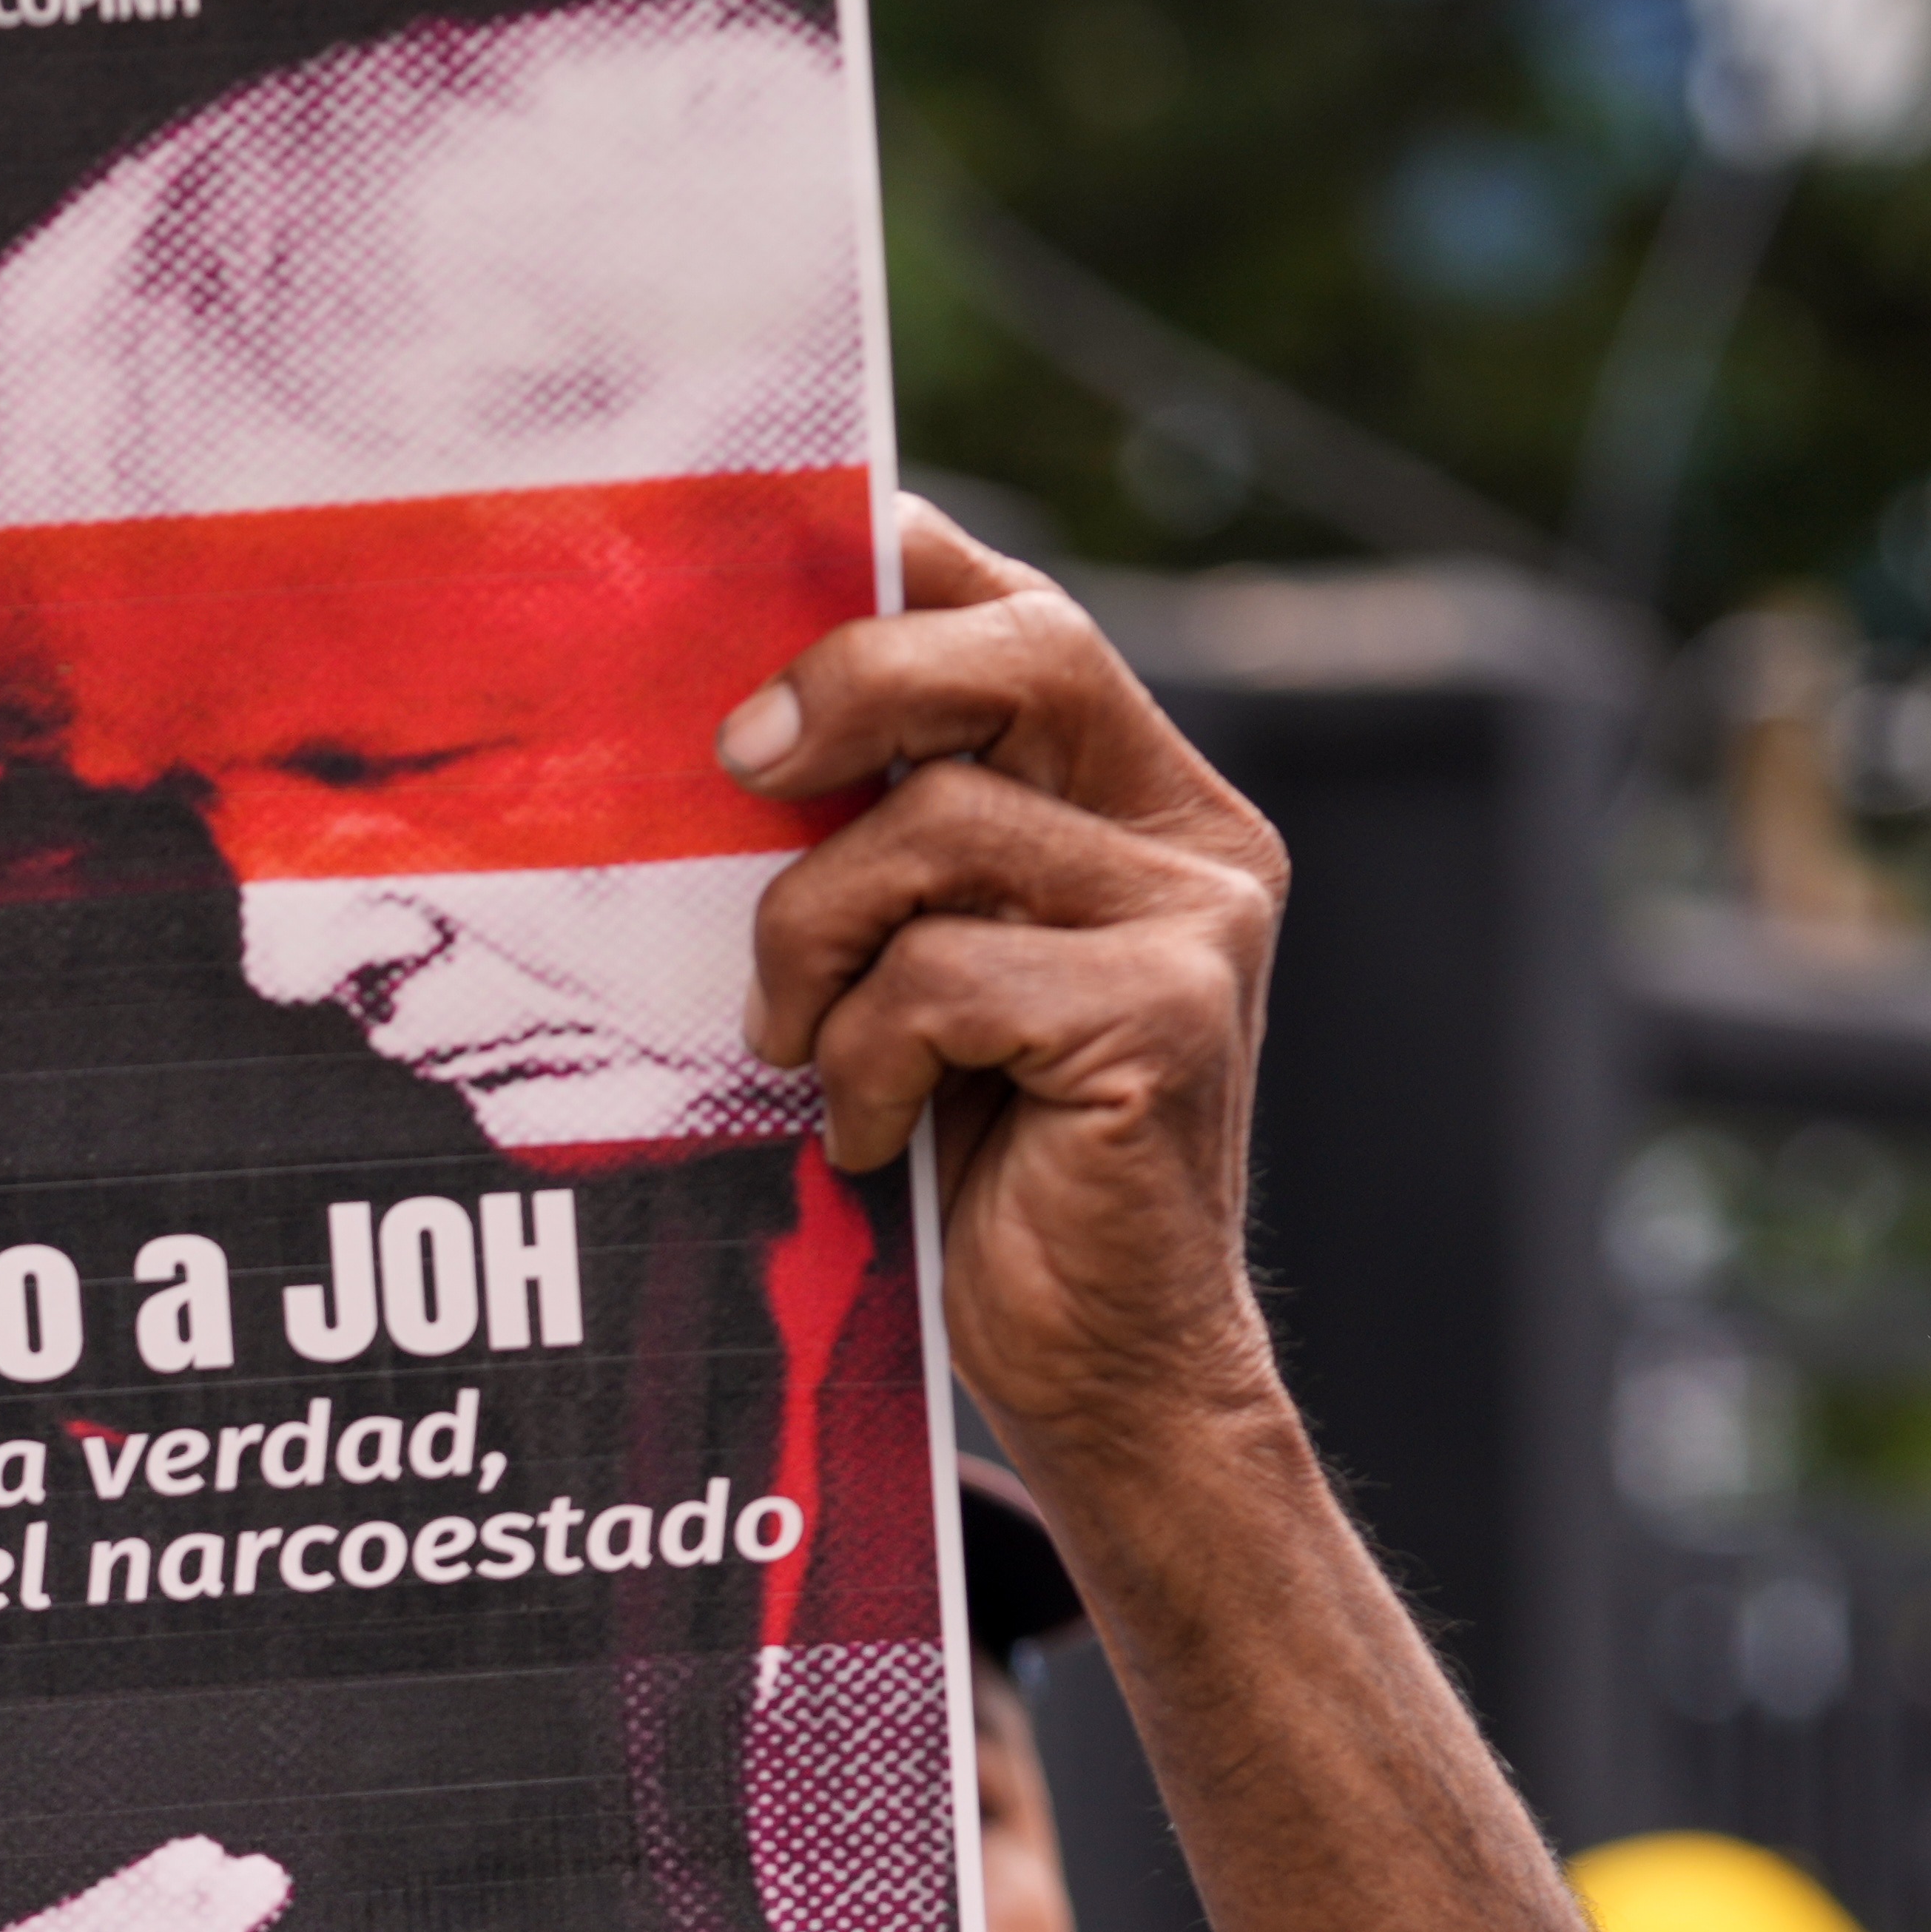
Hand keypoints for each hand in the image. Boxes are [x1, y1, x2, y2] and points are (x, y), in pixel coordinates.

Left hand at [728, 503, 1292, 1469]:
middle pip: (1016, 654)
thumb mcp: (914, 970)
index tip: (769, 578)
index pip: (1021, 613)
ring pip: (937, 834)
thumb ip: (881, 842)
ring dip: (814, 945)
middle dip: (849, 684)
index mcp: (1134, 796)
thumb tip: (732, 725)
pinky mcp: (1169, 1019)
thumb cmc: (973, 1163)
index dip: (900, 567)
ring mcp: (1198, 923)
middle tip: (737, 764)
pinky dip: (863, 1064)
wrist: (1097, 1364)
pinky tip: (872, 1136)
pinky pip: (942, 979)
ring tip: (802, 1050)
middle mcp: (1192, 836)